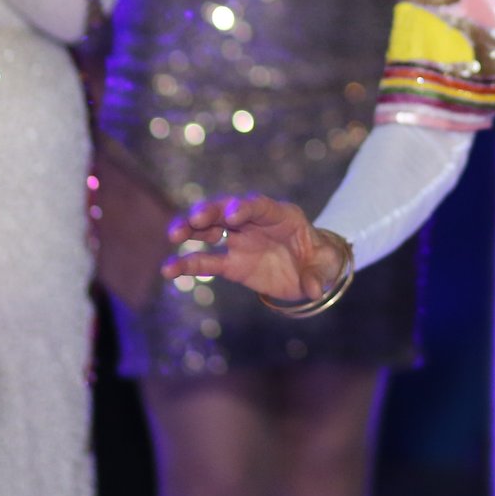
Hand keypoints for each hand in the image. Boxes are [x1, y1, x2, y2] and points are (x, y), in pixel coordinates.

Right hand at [161, 193, 341, 301]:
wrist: (308, 268)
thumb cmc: (318, 258)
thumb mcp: (325, 264)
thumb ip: (318, 274)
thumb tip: (314, 289)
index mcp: (280, 215)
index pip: (260, 206)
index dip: (246, 207)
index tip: (232, 214)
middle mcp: (254, 223)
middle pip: (228, 210)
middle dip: (212, 211)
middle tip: (195, 219)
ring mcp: (239, 240)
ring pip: (210, 229)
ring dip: (191, 229)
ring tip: (173, 235)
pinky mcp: (230, 263)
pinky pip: (206, 262)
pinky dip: (187, 265)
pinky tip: (169, 269)